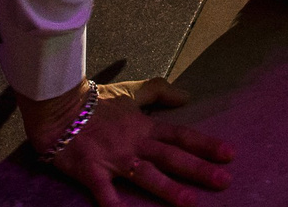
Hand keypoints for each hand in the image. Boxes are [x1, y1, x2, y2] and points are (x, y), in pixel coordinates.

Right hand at [29, 79, 233, 205]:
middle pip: (171, 157)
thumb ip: (158, 92)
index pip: (180, 136)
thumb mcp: (130, 92)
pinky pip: (104, 192)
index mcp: (144, 126)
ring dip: (168, 189)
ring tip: (190, 202)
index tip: (230, 154)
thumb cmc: (95, 101)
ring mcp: (113, 158)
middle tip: (225, 181)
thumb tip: (187, 96)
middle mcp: (134, 143)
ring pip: (146, 175)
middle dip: (198, 169)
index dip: (205, 145)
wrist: (58, 107)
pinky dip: (113, 204)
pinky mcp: (91, 171)